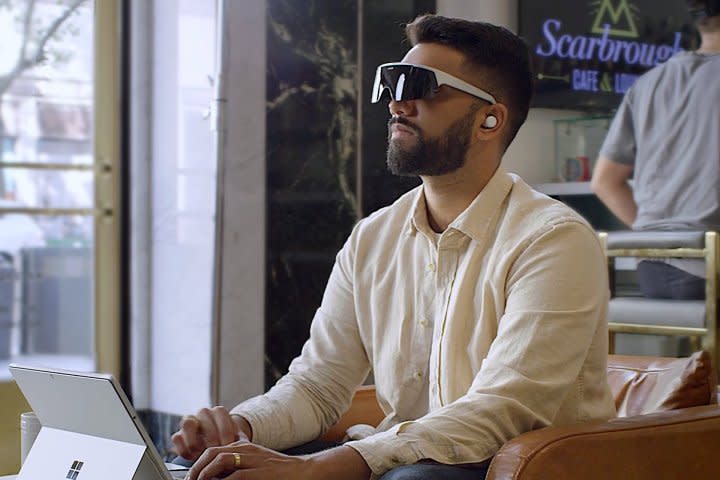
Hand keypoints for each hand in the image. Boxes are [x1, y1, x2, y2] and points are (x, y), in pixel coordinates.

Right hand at [171, 406, 251, 460]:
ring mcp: (189, 422)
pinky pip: (176, 438)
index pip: (220, 413)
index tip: (229, 446)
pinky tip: (194, 457)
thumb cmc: (230, 445)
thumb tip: (243, 447)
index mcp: (219, 411)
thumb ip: (239, 441)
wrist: (219, 450)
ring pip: (187, 423)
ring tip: (203, 454)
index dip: (225, 431)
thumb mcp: (237, 441)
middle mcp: (203, 413)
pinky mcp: (178, 435)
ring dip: (196, 440)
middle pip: (203, 416)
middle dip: (211, 437)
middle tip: (216, 451)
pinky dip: (184, 449)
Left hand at [185, 442, 306, 479]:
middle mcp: (246, 450)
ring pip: (219, 461)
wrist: (304, 471)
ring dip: (204, 474)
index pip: (214, 450)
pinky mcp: (257, 473)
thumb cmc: (281, 471)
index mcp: (244, 448)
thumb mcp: (257, 464)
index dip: (198, 463)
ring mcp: (252, 460)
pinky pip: (234, 477)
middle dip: (197, 469)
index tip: (192, 477)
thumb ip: (238, 467)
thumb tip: (217, 476)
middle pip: (212, 453)